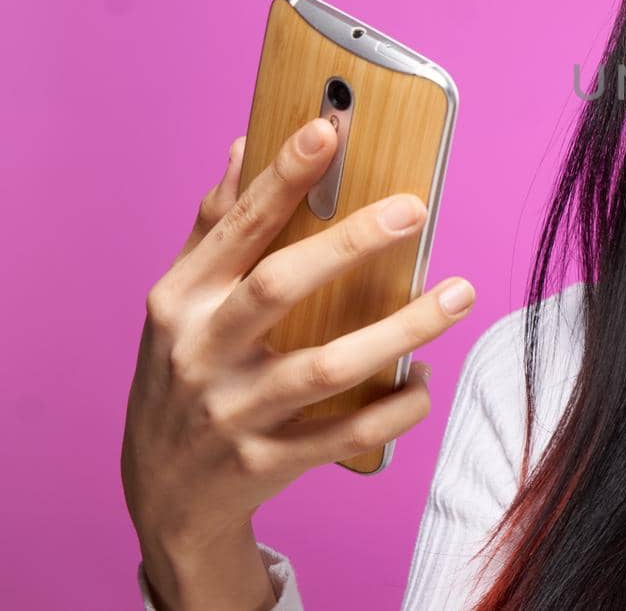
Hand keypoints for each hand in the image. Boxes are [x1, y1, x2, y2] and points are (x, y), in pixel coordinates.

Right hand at [121, 118, 476, 550]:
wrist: (163, 497)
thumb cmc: (183, 375)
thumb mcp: (181, 304)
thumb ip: (215, 227)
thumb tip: (245, 144)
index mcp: (181, 301)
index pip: (238, 227)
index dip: (283, 177)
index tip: (329, 129)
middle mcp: (201, 353)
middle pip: (279, 286)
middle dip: (350, 243)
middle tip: (416, 208)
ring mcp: (234, 413)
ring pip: (328, 367)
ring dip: (402, 330)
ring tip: (461, 293)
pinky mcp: (267, 464)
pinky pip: (348, 434)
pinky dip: (395, 407)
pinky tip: (425, 378)